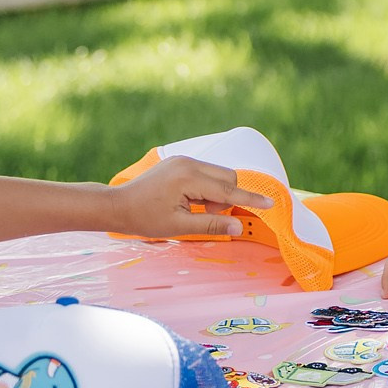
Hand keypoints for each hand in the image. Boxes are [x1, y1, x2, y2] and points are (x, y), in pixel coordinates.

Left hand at [107, 156, 268, 238]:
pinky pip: (206, 172)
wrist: (117, 205)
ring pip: (218, 174)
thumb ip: (212, 225)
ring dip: (216, 193)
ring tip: (194, 208)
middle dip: (226, 197)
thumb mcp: (179, 227)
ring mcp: (184, 159)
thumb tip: (238, 227)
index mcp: (188, 178)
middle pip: (228, 177)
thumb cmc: (145, 219)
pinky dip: (207, 187)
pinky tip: (189, 200)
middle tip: (206, 214)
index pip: (228, 189)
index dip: (250, 198)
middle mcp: (189, 162)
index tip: (270, 203)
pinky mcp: (180, 161)